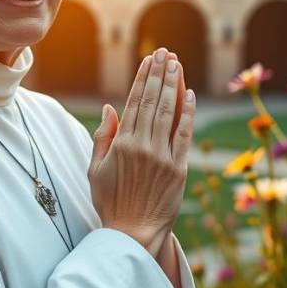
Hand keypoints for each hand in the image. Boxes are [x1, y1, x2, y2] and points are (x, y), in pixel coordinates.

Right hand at [87, 48, 195, 255]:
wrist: (133, 234)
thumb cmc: (110, 203)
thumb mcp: (95, 170)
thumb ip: (102, 138)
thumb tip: (109, 108)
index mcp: (121, 144)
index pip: (135, 102)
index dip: (143, 78)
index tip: (149, 60)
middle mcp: (143, 146)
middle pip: (154, 101)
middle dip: (160, 74)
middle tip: (166, 53)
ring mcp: (163, 157)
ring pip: (170, 113)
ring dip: (174, 85)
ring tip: (177, 64)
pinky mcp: (179, 169)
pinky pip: (185, 135)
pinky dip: (188, 114)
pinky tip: (191, 95)